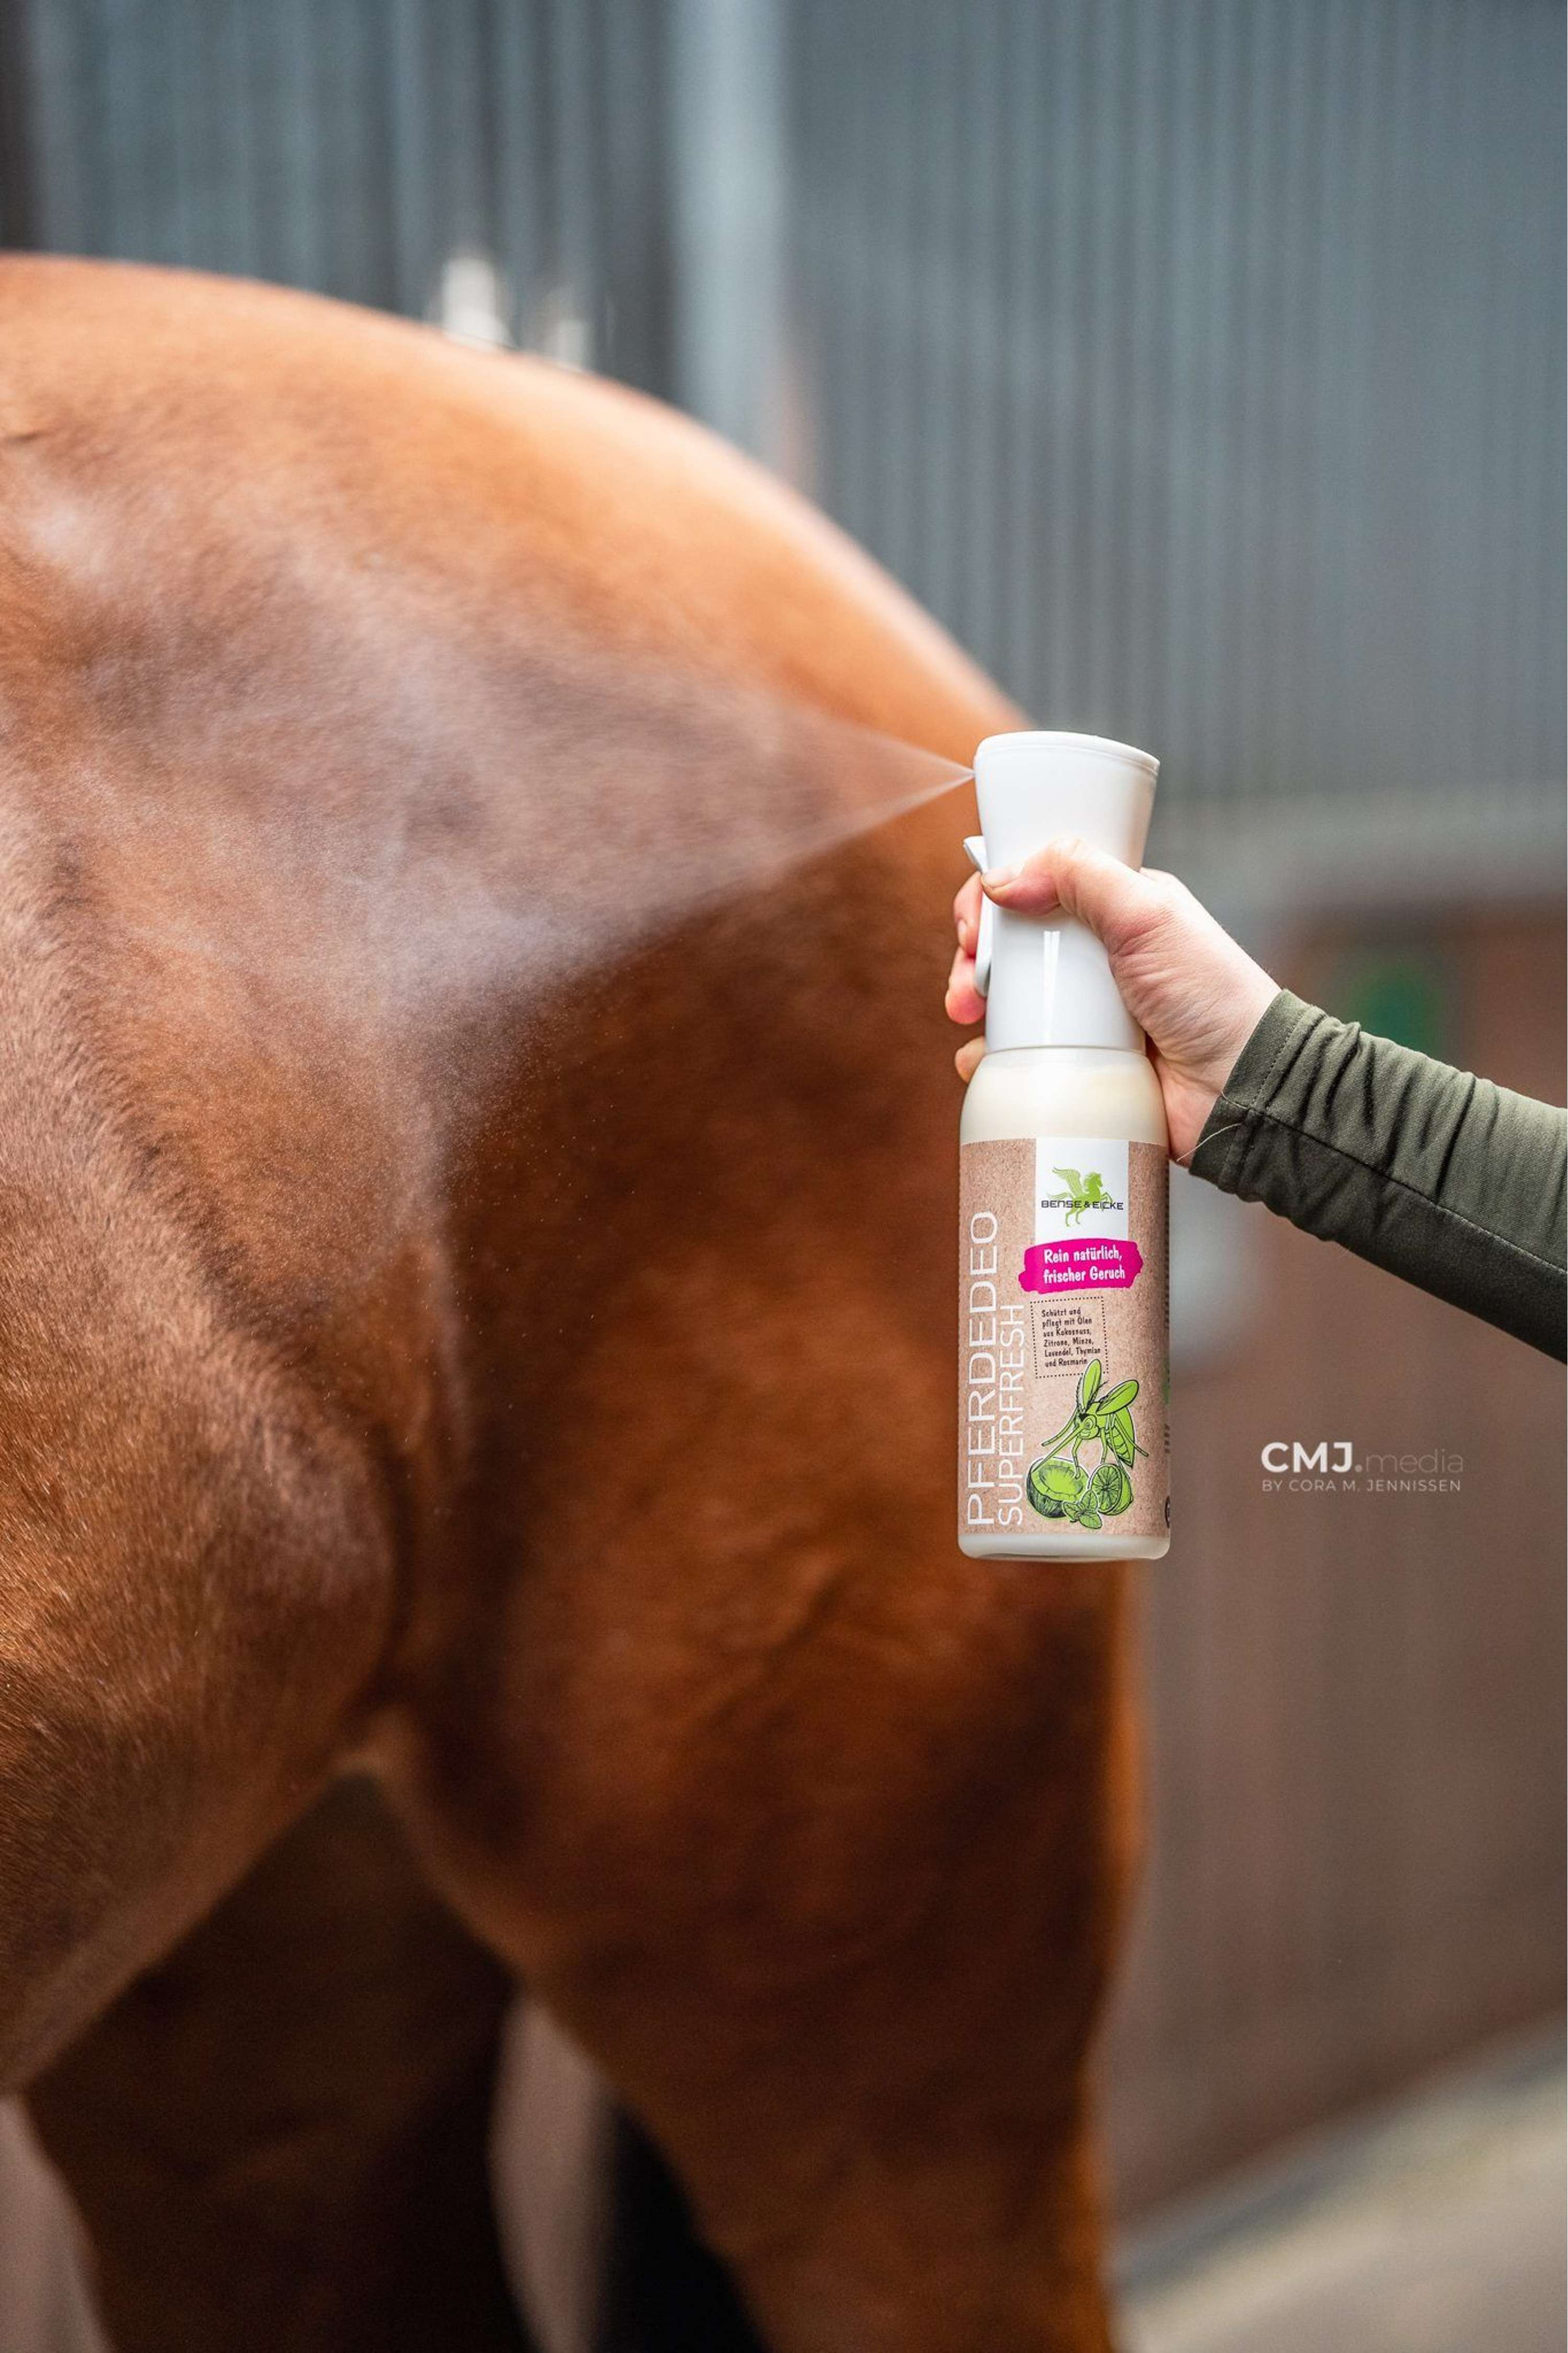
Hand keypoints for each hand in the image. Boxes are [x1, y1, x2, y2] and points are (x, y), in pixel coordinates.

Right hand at [944, 838, 1278, 1162]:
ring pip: (1007, 996)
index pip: (1038, 883)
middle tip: (970, 975)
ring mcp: (1084, 1010)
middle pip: (1011, 941)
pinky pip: (1018, 1054)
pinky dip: (990, 1056)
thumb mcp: (1148, 913)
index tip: (977, 921)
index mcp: (1115, 909)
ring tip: (967, 1015)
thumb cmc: (1212, 995)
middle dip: (976, 954)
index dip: (996, 896)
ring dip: (972, 1000)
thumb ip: (1080, 875)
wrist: (1239, 1087)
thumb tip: (1005, 877)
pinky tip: (981, 1059)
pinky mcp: (1078, 1060)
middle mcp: (1096, 955)